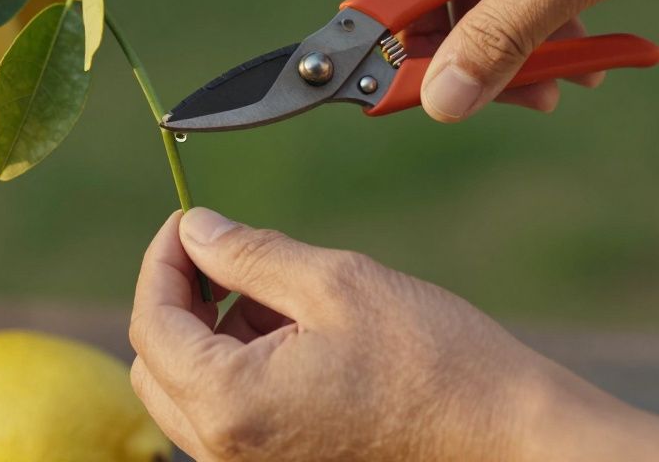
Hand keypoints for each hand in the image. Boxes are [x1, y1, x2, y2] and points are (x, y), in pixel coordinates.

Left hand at [130, 208, 658, 460]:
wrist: (506, 437)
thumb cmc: (433, 362)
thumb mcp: (334, 283)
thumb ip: (248, 254)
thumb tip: (194, 228)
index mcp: (229, 404)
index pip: (152, 322)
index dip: (162, 259)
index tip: (188, 219)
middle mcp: (225, 451)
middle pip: (156, 361)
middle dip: (178, 296)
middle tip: (221, 249)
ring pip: (186, 390)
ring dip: (208, 331)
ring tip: (270, 290)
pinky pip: (225, 413)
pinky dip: (235, 364)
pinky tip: (289, 330)